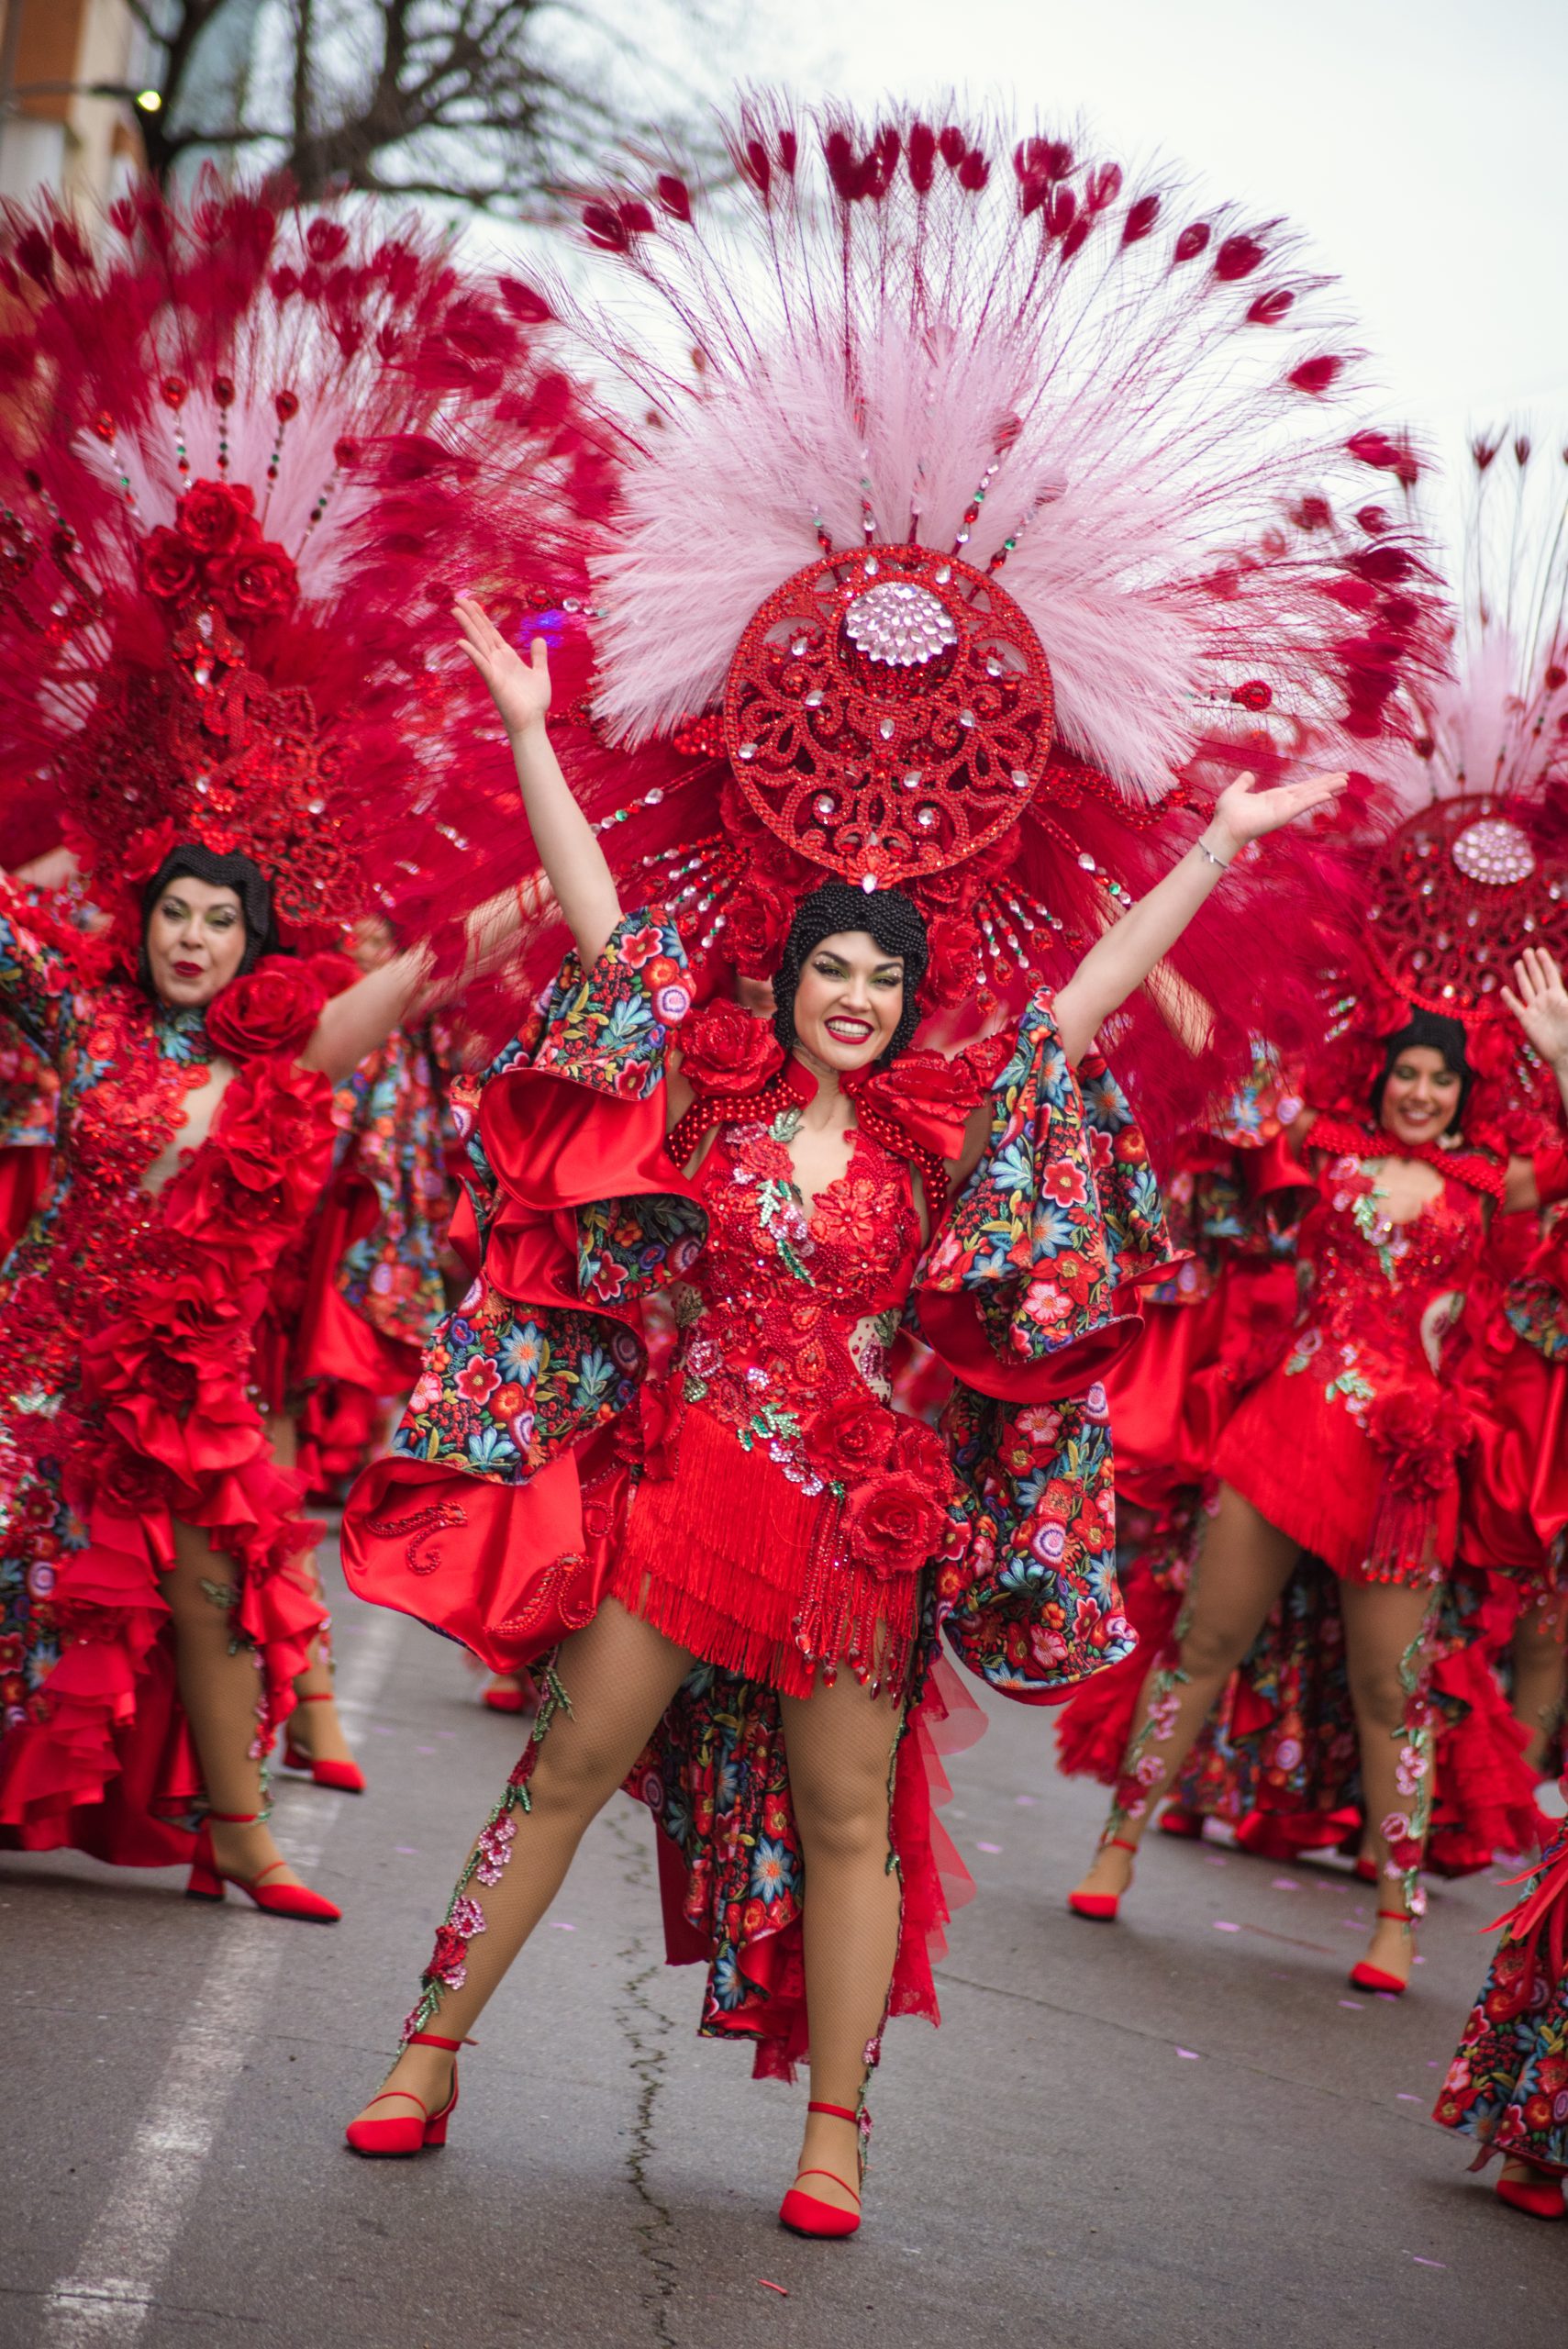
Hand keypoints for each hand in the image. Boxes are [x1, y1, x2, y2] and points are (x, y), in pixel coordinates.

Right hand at [454, 596, 550, 738]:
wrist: (532, 722)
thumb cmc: (534, 702)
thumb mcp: (540, 673)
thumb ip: (539, 656)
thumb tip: (539, 639)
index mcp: (507, 657)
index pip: (491, 632)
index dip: (482, 617)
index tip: (473, 602)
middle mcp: (497, 661)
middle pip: (481, 633)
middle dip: (470, 615)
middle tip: (458, 598)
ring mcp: (493, 670)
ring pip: (478, 643)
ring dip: (467, 626)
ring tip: (455, 610)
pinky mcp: (493, 681)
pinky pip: (481, 664)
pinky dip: (472, 653)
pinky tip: (461, 641)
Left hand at [1205, 768, 1348, 859]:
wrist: (1224, 827)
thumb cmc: (1228, 813)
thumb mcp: (1236, 791)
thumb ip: (1244, 783)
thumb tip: (1248, 775)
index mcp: (1275, 797)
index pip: (1301, 788)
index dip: (1316, 782)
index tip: (1330, 777)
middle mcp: (1283, 803)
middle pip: (1311, 790)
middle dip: (1328, 783)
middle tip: (1346, 777)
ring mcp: (1285, 810)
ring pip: (1311, 796)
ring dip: (1328, 789)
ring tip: (1345, 782)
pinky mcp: (1283, 815)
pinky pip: (1302, 805)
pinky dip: (1315, 799)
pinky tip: (1330, 794)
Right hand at [1502, 947, 1567, 1068]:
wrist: (1565, 1055)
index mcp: (1559, 997)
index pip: (1551, 976)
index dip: (1546, 963)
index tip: (1540, 950)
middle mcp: (1546, 1001)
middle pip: (1537, 979)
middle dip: (1533, 965)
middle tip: (1527, 951)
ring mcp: (1536, 1010)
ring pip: (1527, 989)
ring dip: (1522, 976)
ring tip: (1518, 963)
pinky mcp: (1527, 1022)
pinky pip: (1516, 1007)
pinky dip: (1510, 999)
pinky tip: (1504, 990)